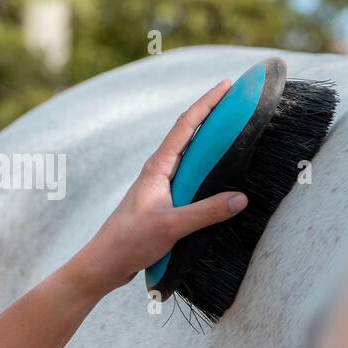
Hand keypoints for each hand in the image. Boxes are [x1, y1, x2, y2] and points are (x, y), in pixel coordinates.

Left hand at [72, 80, 249, 295]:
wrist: (106, 262)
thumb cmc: (131, 240)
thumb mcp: (171, 226)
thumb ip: (206, 212)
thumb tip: (241, 198)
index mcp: (158, 167)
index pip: (186, 126)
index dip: (207, 103)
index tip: (226, 86)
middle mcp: (159, 171)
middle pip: (189, 135)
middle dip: (212, 116)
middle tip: (236, 103)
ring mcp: (161, 186)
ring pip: (191, 157)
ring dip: (210, 142)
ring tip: (234, 133)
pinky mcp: (164, 202)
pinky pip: (191, 178)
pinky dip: (207, 170)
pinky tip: (220, 177)